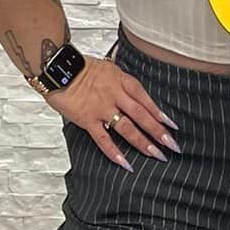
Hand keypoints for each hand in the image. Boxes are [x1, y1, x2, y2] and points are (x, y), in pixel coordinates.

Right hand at [47, 55, 178, 168]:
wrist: (56, 67)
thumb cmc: (80, 67)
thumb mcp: (107, 68)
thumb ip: (121, 82)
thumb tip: (134, 94)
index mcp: (121, 80)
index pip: (145, 98)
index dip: (159, 112)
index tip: (171, 125)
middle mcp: (114, 94)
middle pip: (141, 115)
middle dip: (158, 131)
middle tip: (172, 145)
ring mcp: (101, 108)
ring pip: (127, 127)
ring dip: (143, 142)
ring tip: (156, 155)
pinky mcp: (87, 119)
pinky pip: (103, 138)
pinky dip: (114, 151)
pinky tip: (125, 162)